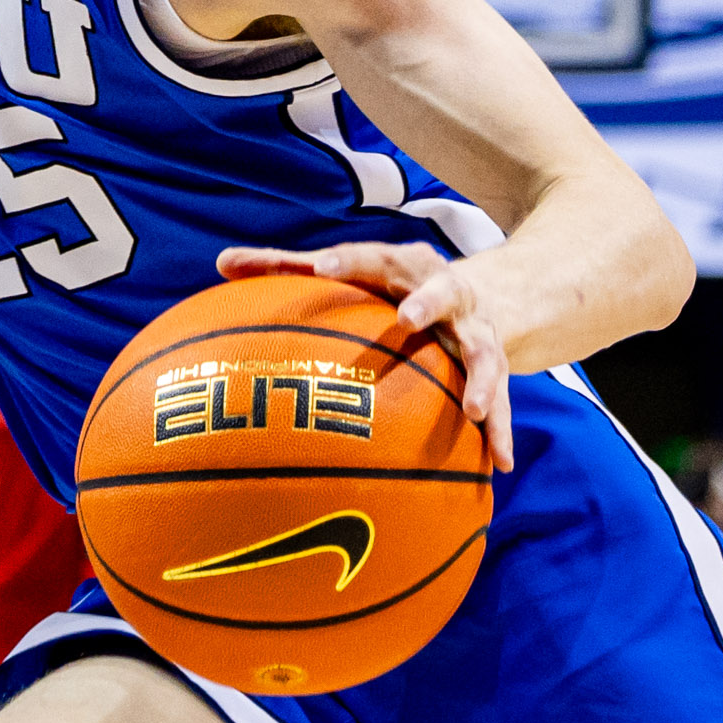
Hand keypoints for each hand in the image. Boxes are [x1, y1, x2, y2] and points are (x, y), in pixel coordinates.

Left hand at [218, 241, 515, 471]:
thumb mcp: (350, 272)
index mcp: (400, 265)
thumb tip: (221, 262)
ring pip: (482, 350)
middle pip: (439, 290)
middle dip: (426, 303)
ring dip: (480, 377)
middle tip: (407, 319)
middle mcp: (444, 290)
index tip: (322, 268)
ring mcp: (474, 328)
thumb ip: (286, 266)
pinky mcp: (495, 363)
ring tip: (473, 410)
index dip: (347, 262)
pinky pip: (502, 399)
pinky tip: (499, 464)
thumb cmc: (392, 284)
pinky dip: (500, 428)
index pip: (371, 257)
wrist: (483, 295)